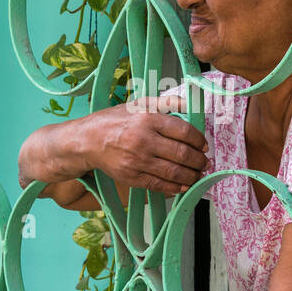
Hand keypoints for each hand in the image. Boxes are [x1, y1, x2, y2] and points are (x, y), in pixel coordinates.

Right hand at [86, 97, 208, 195]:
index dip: (199, 140)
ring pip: (173, 172)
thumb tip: (191, 103)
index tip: (204, 145)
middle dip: (199, 160)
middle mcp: (143, 140)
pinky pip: (158, 185)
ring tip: (197, 174)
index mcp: (147, 118)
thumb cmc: (114, 120)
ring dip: (191, 175)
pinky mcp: (131, 177)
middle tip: (204, 162)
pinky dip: (174, 187)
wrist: (87, 140)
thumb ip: (166, 103)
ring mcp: (136, 160)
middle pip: (182, 154)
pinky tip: (182, 185)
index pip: (184, 131)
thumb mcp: (139, 104)